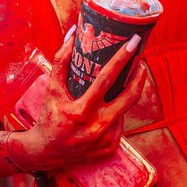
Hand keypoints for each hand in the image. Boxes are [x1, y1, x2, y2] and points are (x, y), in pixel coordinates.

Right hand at [12, 30, 148, 172]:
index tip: (133, 43)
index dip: (122, 59)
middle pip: (128, 97)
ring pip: (125, 110)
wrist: (45, 153)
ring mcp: (105, 140)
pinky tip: (113, 104)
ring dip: (129, 92)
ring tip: (130, 77)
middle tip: (141, 61)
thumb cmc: (49, 117)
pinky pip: (120, 124)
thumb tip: (73, 33)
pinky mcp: (110, 148)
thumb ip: (61, 61)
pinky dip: (117, 112)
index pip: (106, 80)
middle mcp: (95, 128)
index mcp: (80, 112)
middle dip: (139, 76)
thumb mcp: (52, 90)